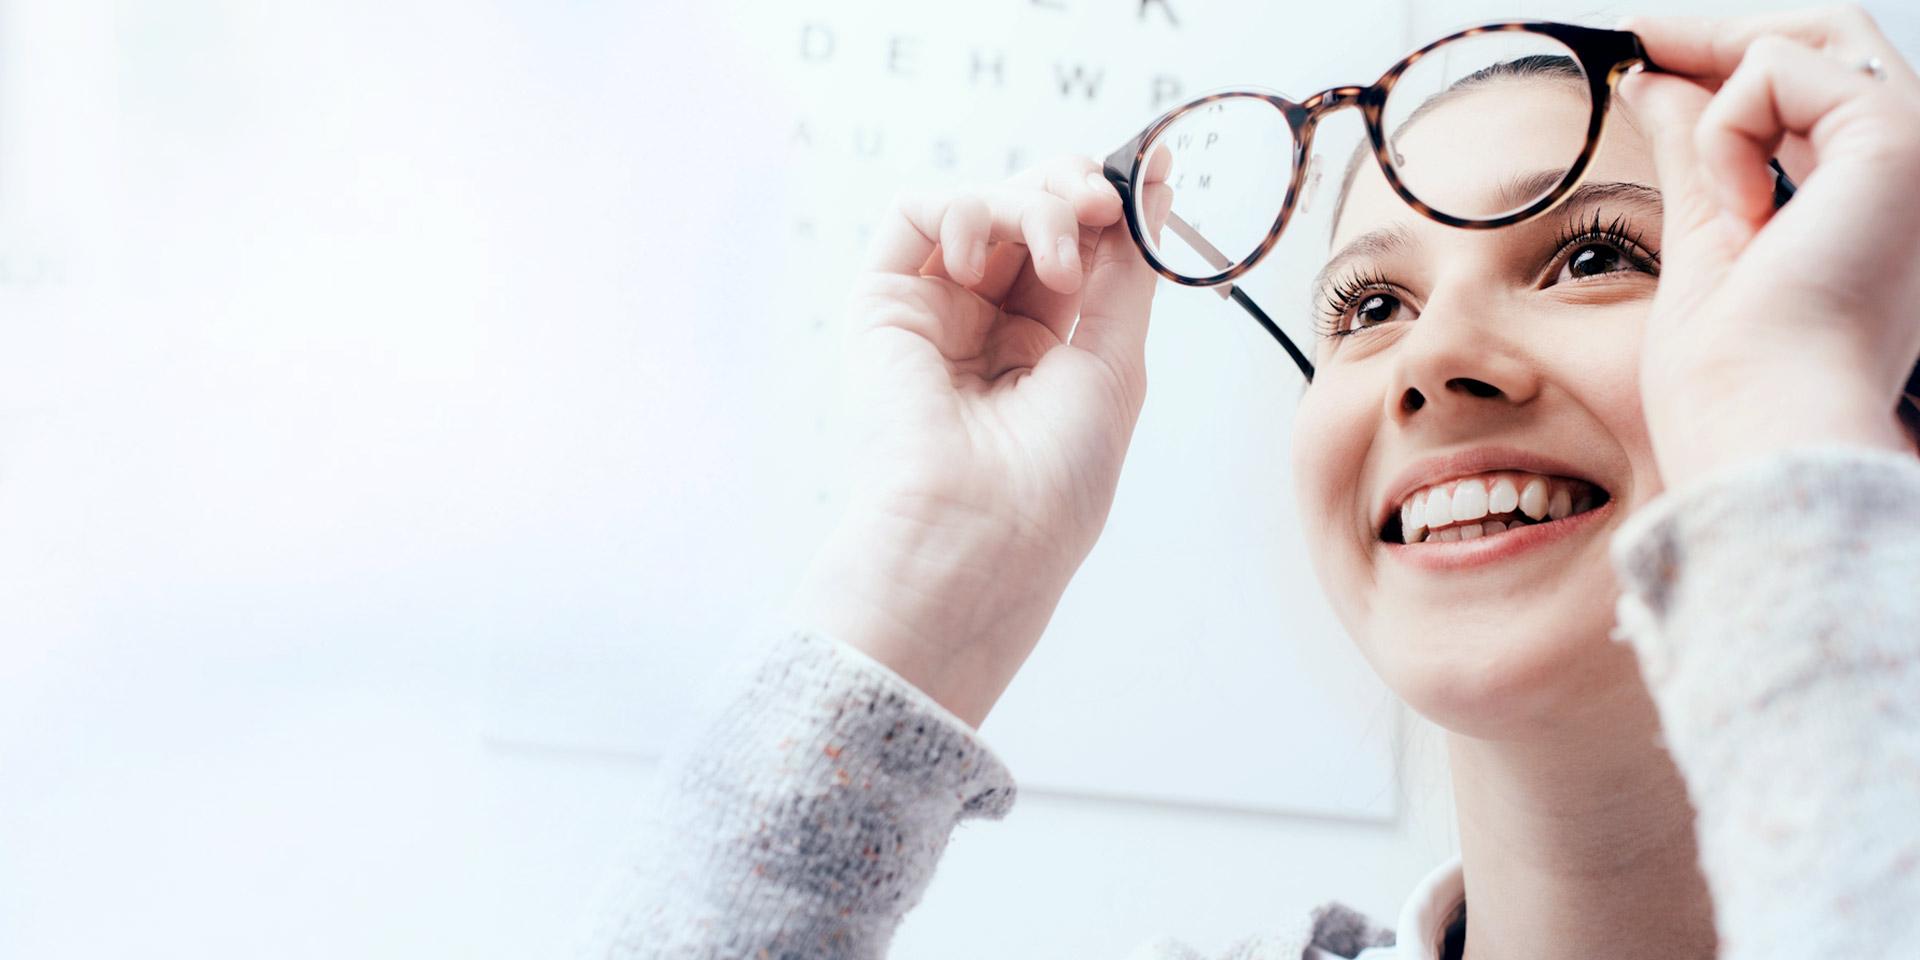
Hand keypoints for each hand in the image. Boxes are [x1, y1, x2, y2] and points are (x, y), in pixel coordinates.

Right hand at [786, 155, 1158, 727]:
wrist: (976, 534)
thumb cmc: (1053, 477)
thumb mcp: (1114, 361)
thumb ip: (1126, 271)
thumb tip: (1155, 187)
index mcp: (1046, 348)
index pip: (1077, 247)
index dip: (1107, 208)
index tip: (1144, 182)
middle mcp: (987, 326)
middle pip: (1029, 214)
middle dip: (1071, 193)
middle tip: (1100, 206)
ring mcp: (934, 312)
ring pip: (980, 207)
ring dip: (1027, 207)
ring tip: (1056, 260)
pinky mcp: (883, 305)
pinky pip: (913, 216)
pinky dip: (956, 210)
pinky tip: (977, 258)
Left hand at [1619, 5, 1919, 488]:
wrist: (1763, 427)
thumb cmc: (1735, 377)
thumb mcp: (1705, 233)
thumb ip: (1693, 152)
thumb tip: (1656, 80)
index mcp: (1874, 202)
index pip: (1815, 84)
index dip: (1731, 55)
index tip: (1646, 48)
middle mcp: (1911, 172)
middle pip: (1826, 37)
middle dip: (1722, 32)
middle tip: (1637, 34)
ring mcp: (1913, 152)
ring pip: (1811, 37)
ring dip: (1722, 82)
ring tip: (1705, 186)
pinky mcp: (1894, 142)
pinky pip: (1779, 72)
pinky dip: (1729, 133)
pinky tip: (1742, 211)